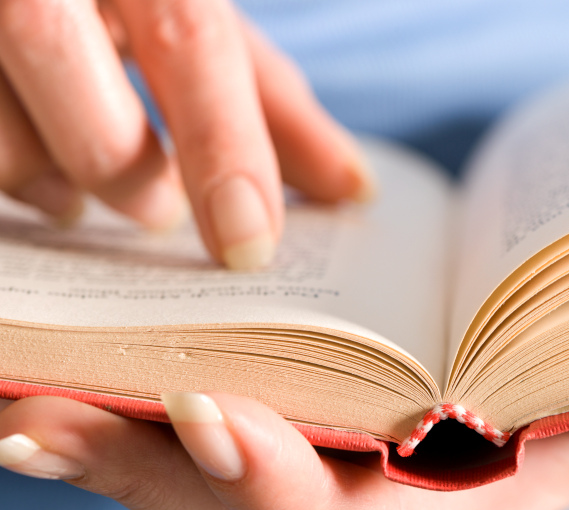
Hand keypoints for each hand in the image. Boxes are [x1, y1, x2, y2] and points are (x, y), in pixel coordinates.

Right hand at [0, 1, 370, 269]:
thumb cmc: (134, 0)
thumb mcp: (199, 23)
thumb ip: (270, 101)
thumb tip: (350, 187)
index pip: (188, 33)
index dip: (223, 144)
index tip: (249, 242)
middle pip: (56, 46)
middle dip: (121, 161)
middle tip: (159, 213)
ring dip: (45, 176)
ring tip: (83, 200)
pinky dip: (8, 171)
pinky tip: (34, 171)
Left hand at [0, 353, 568, 509]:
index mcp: (473, 500)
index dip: (292, 480)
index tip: (209, 409)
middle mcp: (394, 499)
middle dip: (159, 472)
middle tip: (51, 414)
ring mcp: (345, 469)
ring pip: (217, 482)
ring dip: (118, 447)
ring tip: (26, 405)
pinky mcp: (317, 428)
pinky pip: (217, 435)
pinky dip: (140, 418)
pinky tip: (76, 385)